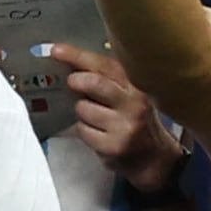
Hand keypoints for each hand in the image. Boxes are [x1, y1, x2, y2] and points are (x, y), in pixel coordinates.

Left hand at [48, 43, 182, 193]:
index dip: (77, 56)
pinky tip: (97, 134)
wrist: (155, 159)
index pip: (105, 64)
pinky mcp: (113, 146)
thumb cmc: (136, 121)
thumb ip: (107, 80)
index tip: (56, 50)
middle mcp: (133, 103)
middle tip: (72, 83)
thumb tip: (71, 66)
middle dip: (76, 81)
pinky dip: (84, 131)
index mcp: (136, 85)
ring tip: (94, 117)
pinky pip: (83, 131)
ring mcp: (124, 126)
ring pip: (83, 108)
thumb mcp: (130, 96)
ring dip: (81, 111)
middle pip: (94, 83)